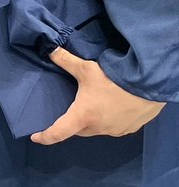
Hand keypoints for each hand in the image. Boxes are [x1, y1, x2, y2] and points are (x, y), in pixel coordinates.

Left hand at [31, 47, 165, 144]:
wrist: (149, 86)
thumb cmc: (115, 79)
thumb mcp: (87, 68)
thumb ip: (66, 60)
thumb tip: (49, 50)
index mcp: (83, 116)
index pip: (59, 132)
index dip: (45, 136)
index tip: (36, 137)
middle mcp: (98, 128)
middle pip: (78, 129)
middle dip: (71, 122)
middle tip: (68, 109)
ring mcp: (115, 131)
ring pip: (95, 130)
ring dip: (90, 121)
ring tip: (91, 105)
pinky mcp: (129, 129)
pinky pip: (111, 128)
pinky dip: (106, 121)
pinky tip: (110, 107)